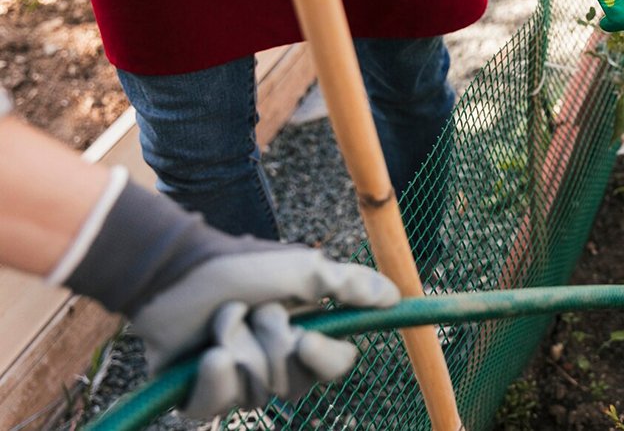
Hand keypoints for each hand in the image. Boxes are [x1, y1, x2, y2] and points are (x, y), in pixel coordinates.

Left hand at [64, 181, 399, 418]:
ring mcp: (237, 381)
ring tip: (222, 318)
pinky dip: (210, 377)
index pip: (335, 366)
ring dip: (237, 345)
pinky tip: (204, 355)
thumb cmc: (243, 265)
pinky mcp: (198, 395)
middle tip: (254, 309)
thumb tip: (395, 296)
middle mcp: (274, 363)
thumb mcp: (305, 268)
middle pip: (293, 384)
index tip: (306, 338)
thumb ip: (350, 284)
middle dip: (271, 341)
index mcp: (304, 334)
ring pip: (254, 392)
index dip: (323, 358)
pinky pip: (214, 407)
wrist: (179, 268)